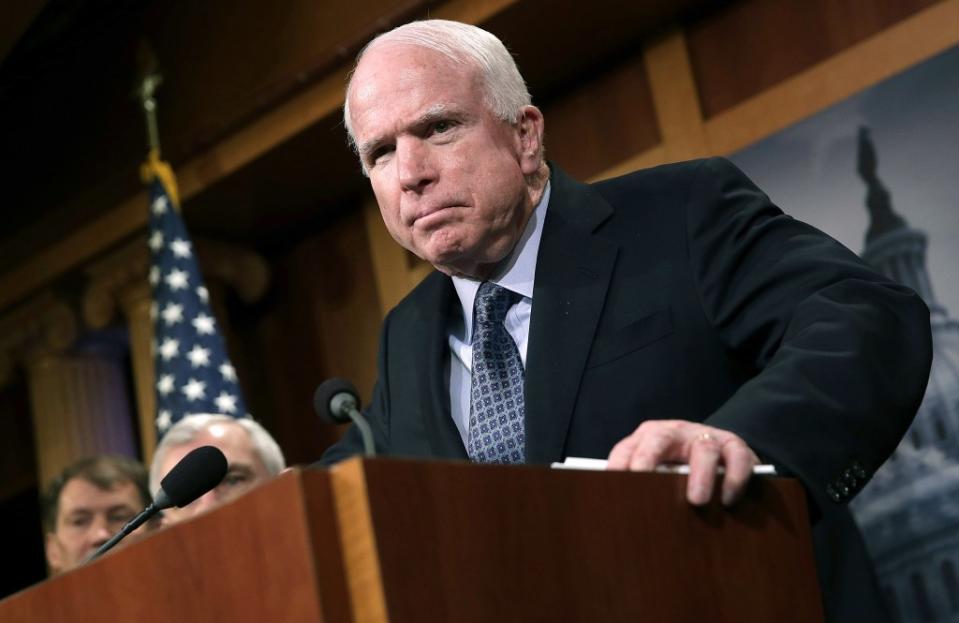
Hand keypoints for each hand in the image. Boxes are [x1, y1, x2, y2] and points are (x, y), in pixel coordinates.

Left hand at [606, 420, 758, 505]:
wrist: (723, 450)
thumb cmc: (682, 467)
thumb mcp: (661, 470)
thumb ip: (644, 483)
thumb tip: (620, 512)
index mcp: (650, 437)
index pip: (628, 447)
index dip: (618, 464)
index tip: (610, 486)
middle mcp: (676, 432)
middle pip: (659, 437)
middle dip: (648, 458)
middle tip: (642, 480)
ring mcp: (707, 436)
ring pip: (703, 448)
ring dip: (700, 475)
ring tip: (697, 501)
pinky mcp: (735, 446)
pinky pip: (737, 457)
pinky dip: (733, 478)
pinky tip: (727, 499)